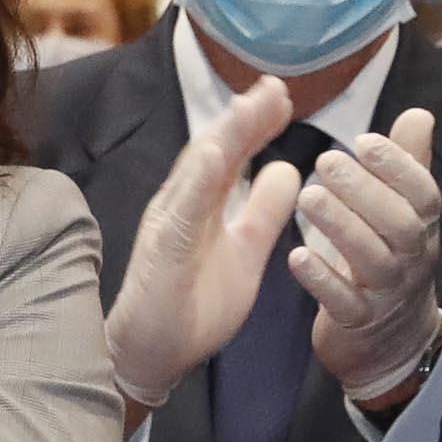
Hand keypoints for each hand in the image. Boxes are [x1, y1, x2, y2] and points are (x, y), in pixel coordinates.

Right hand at [106, 76, 303, 409]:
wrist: (153, 355)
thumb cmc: (193, 306)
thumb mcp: (246, 253)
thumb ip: (264, 214)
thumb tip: (289, 170)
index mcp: (202, 204)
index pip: (231, 154)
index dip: (255, 125)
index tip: (284, 98)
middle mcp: (181, 204)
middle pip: (214, 150)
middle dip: (244, 117)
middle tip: (276, 86)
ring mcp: (168, 224)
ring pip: (196, 170)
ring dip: (223, 135)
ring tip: (250, 104)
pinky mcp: (163, 250)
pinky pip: (182, 209)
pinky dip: (198, 179)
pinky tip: (217, 153)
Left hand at [289, 107, 441, 405]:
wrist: (390, 342)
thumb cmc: (390, 259)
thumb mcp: (402, 213)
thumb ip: (407, 165)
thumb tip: (419, 114)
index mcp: (422, 227)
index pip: (423, 194)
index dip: (397, 166)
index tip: (362, 139)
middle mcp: (412, 259)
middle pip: (401, 225)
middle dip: (365, 191)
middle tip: (325, 161)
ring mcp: (387, 294)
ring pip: (372, 261)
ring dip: (341, 227)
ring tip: (307, 197)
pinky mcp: (358, 322)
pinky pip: (344, 303)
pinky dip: (323, 280)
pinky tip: (296, 256)